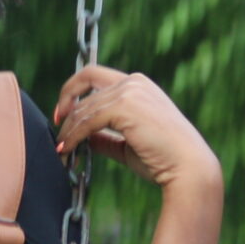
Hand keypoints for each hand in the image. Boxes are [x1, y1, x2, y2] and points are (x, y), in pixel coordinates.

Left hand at [50, 65, 221, 196]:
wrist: (187, 168)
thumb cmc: (163, 159)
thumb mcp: (127, 142)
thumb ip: (105, 136)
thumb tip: (81, 137)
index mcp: (138, 85)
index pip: (95, 75)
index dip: (73, 90)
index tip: (63, 112)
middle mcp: (134, 82)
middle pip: (84, 84)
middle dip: (65, 104)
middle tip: (57, 126)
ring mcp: (130, 92)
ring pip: (84, 107)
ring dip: (68, 129)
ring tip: (62, 149)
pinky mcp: (124, 107)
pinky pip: (87, 120)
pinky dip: (73, 135)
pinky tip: (68, 149)